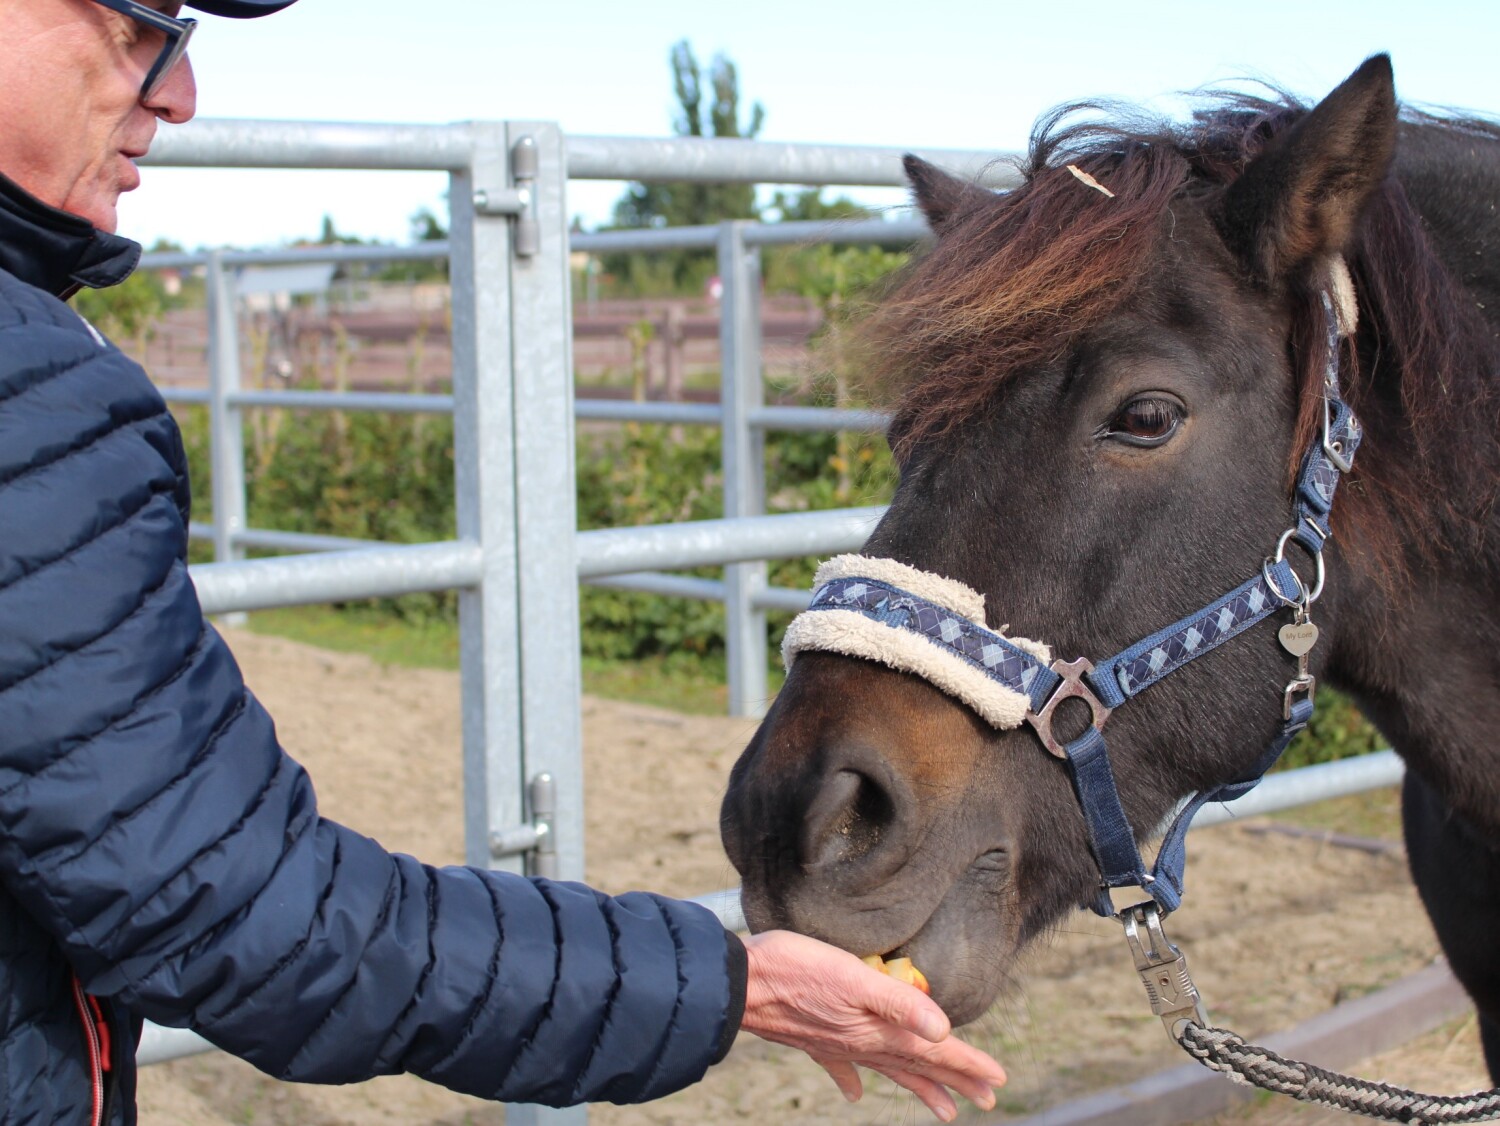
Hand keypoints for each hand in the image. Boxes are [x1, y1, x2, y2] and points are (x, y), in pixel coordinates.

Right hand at [739, 930, 1005, 1121]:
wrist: (738, 985)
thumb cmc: (795, 969)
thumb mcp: (853, 976)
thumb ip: (898, 1002)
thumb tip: (943, 1030)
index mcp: (875, 1029)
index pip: (932, 1049)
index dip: (967, 1062)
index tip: (998, 1079)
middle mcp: (860, 1042)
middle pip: (917, 1064)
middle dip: (955, 1080)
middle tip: (987, 1099)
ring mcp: (835, 1044)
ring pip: (888, 1069)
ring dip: (918, 1085)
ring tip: (944, 1109)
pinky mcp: (811, 1038)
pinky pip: (839, 1066)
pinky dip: (851, 1080)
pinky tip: (855, 1094)